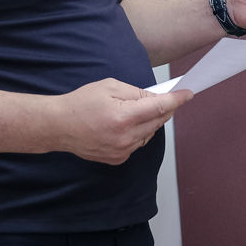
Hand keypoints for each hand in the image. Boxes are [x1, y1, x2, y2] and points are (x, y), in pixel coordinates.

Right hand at [57, 77, 191, 164]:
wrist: (58, 127)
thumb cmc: (79, 104)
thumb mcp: (110, 86)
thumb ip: (137, 93)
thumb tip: (156, 97)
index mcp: (123, 117)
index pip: (160, 107)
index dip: (176, 100)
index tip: (187, 94)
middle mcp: (125, 137)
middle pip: (158, 121)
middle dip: (163, 108)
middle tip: (162, 98)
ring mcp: (122, 151)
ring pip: (150, 133)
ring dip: (150, 121)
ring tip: (133, 111)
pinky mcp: (118, 158)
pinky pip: (138, 143)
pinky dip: (139, 133)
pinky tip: (124, 125)